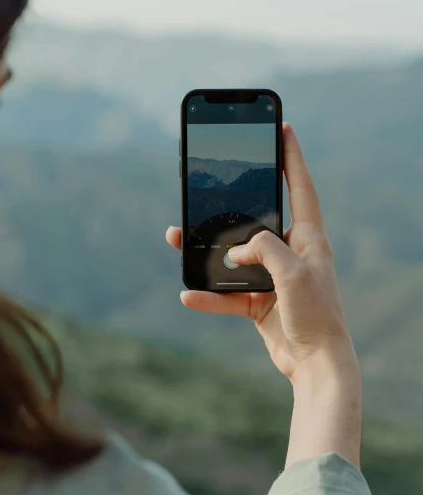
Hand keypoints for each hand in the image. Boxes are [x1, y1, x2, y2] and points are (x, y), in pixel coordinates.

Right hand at [166, 124, 356, 383]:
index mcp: (309, 238)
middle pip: (253, 221)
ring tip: (177, 239)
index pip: (300, 187)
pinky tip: (187, 295)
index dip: (291, 157)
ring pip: (232, 256)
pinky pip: (227, 294)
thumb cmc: (316, 314)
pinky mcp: (259, 302)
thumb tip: (235, 250)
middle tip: (203, 190)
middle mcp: (291, 253)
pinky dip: (208, 296)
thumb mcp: (293, 272)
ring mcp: (273, 278)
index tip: (283, 129)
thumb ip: (264, 248)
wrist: (316, 365)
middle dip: (226, 208)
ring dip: (206, 252)